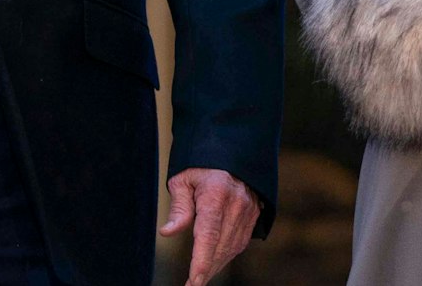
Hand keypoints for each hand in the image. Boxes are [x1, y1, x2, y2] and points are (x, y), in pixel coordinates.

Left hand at [159, 167, 259, 285]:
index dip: (201, 261)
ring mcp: (249, 210)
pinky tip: (213, 262)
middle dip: (205, 269)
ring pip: (232, 248)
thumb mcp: (183, 178)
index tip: (193, 281)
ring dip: (215, 265)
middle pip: (220, 246)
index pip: (208, 234)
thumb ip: (179, 207)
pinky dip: (226, 255)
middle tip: (190, 285)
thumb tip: (167, 232)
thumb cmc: (201, 163)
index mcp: (216, 192)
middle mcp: (237, 203)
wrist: (233, 149)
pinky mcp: (254, 215)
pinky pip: (240, 242)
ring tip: (199, 277)